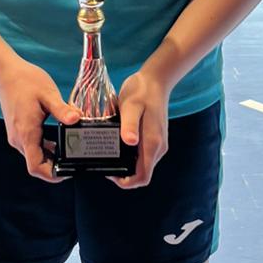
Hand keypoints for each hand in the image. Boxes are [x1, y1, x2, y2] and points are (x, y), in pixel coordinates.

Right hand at [0, 57, 78, 181]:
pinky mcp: (18, 131)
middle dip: (55, 167)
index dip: (52, 175)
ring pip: (34, 157)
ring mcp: (17, 136)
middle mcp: (19, 139)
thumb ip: (62, 110)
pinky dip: (45, 150)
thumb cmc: (25, 81)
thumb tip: (77, 120)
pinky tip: (58, 142)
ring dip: (50, 159)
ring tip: (70, 151)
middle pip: (36, 165)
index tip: (67, 172)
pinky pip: (31, 148)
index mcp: (26, 134)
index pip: (35, 167)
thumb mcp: (48, 94)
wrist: (6, 72)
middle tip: (74, 161)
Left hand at [109, 67, 169, 189]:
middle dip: (123, 174)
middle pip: (141, 174)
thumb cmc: (142, 91)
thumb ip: (129, 124)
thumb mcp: (131, 105)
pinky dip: (130, 156)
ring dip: (126, 165)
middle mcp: (158, 148)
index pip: (142, 177)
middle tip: (104, 161)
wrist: (157, 80)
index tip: (110, 172)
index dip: (125, 181)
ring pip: (142, 165)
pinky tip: (116, 145)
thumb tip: (129, 142)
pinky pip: (142, 155)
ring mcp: (157, 144)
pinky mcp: (154, 138)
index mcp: (153, 144)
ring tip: (108, 153)